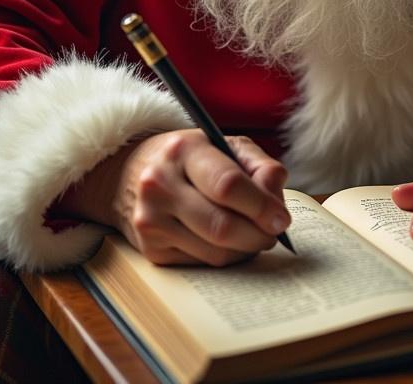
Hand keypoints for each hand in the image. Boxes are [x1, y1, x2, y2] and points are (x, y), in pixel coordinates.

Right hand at [60, 129, 290, 265]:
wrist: (131, 173)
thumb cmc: (191, 159)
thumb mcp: (225, 146)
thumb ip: (259, 165)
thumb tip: (276, 199)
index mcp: (183, 150)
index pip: (227, 185)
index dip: (260, 206)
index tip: (281, 218)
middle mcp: (159, 184)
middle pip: (222, 226)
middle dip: (258, 235)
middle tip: (273, 232)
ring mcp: (150, 220)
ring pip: (215, 253)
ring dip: (244, 250)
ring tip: (252, 234)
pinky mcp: (149, 249)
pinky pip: (201, 265)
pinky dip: (224, 257)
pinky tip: (226, 241)